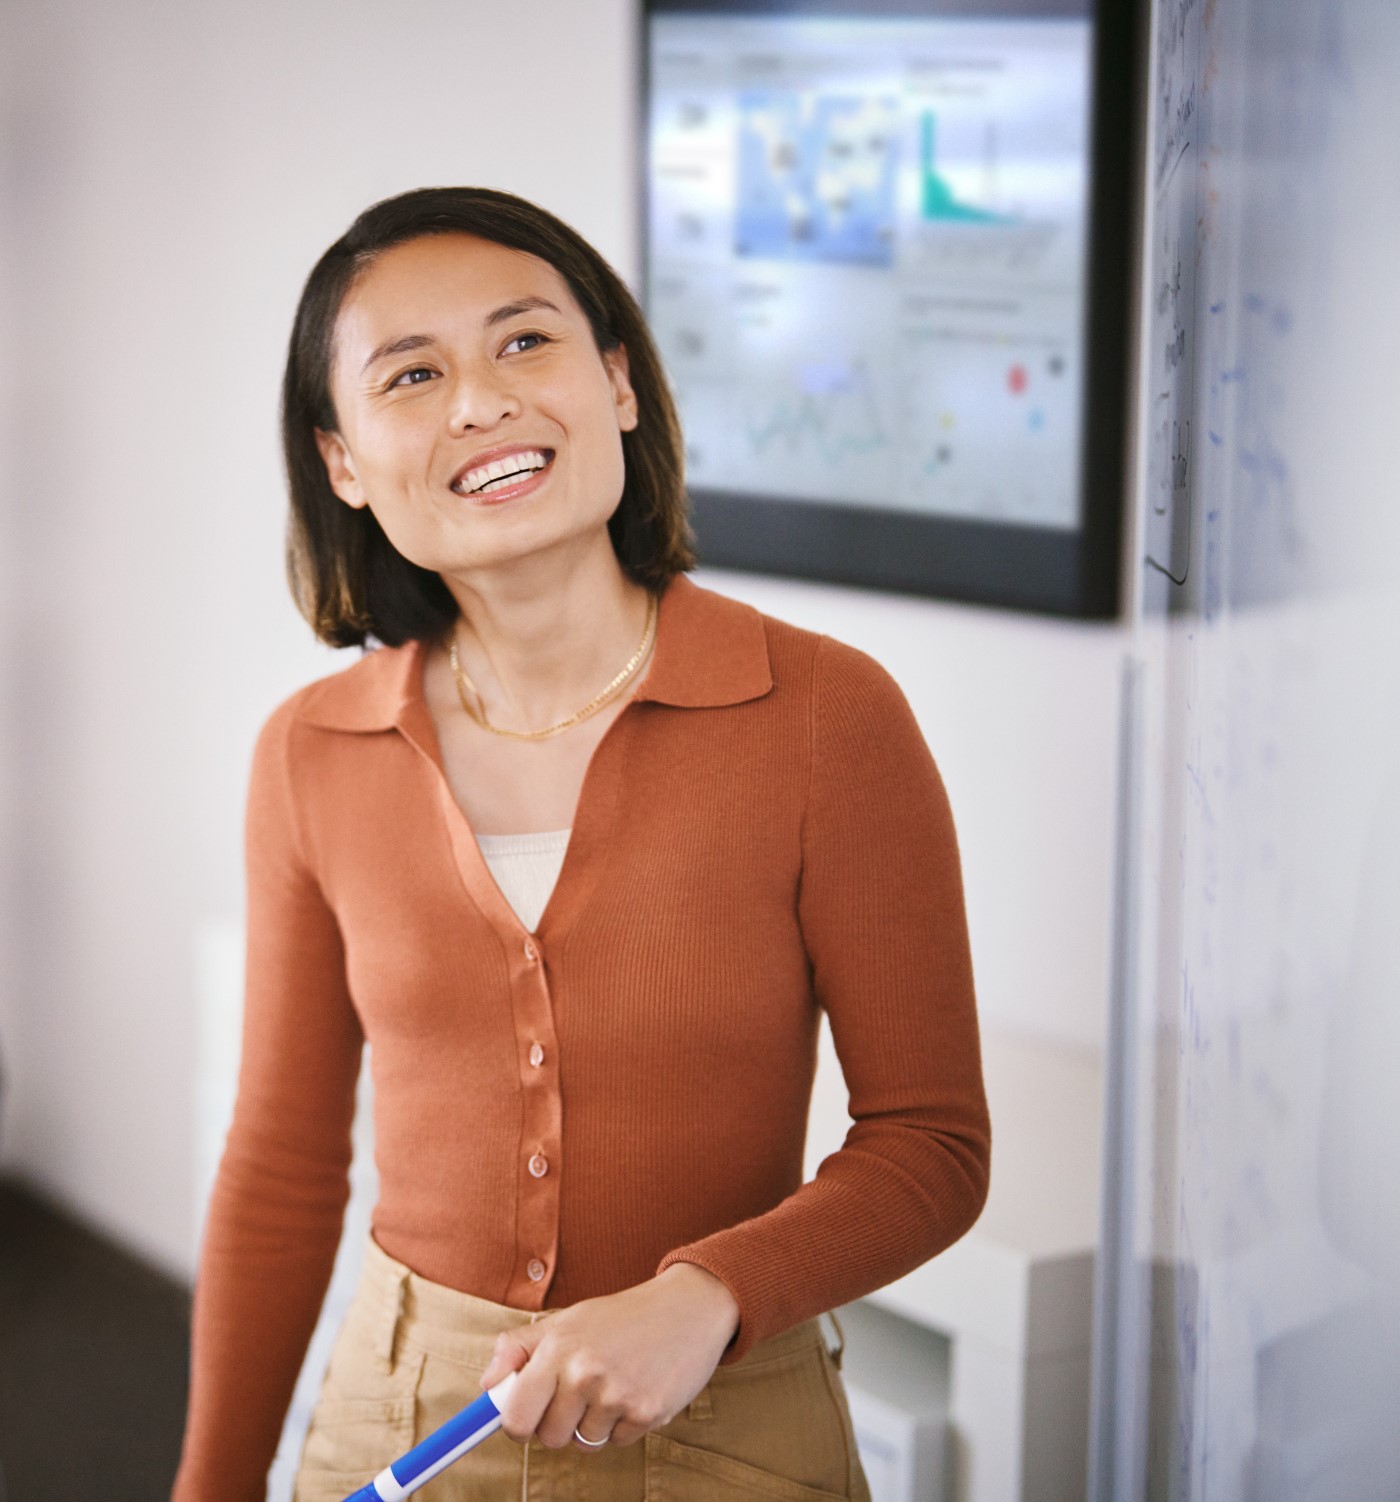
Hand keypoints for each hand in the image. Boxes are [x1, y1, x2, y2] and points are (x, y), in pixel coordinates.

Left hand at [478, 1263, 740, 1448]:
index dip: (516, 1423)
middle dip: (559, 1424)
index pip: (515, 1417)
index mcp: (558, 1347)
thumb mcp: (567, 1320)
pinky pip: (617, 1442)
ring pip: (584, 1442)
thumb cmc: (621, 1316)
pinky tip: (635, 1389)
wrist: (688, 1307)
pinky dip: (623, 1424)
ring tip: (612, 1385)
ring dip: (594, 1423)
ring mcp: (617, 1394)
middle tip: (579, 1394)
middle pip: (549, 1438)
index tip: (525, 1417)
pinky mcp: (647, 1413)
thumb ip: (520, 1349)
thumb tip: (486, 1386)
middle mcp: (584, 1372)